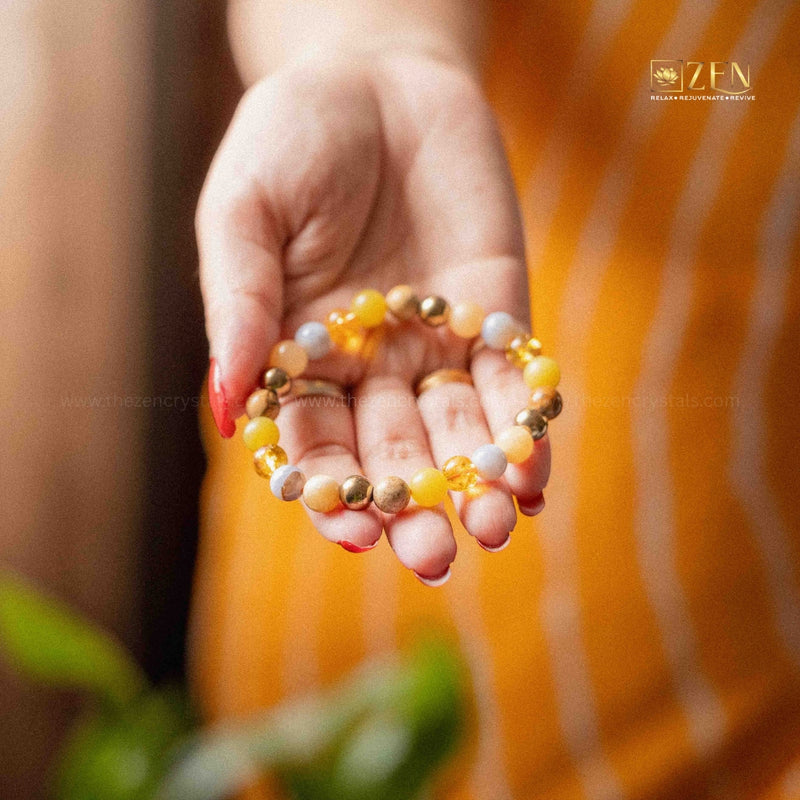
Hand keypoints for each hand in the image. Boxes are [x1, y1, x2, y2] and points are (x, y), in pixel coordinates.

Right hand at [197, 46, 549, 583]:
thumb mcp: (244, 210)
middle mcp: (369, 366)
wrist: (376, 76)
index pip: (313, 446)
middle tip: (435, 556)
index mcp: (299, 359)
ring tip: (494, 524)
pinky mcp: (495, 312)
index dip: (332, 492)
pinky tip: (535, 475)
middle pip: (392, 454)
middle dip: (414, 506)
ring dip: (477, 480)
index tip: (357, 531)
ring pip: (458, 431)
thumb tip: (225, 413)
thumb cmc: (291, 136)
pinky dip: (526, 428)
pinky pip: (512, 382)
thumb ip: (237, 306)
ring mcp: (436, 344)